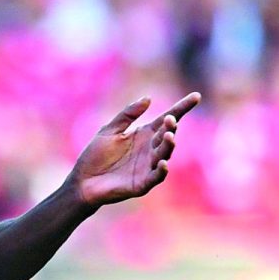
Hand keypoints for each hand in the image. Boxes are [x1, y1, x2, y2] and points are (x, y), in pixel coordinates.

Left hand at [71, 92, 201, 207]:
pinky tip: (163, 163)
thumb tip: (148, 98)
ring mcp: (148, 167)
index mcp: (144, 135)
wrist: (82, 181)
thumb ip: (127, 115)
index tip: (196, 96)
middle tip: (171, 120)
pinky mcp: (142, 184)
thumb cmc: (95, 156)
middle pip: (166, 136)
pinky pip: (155, 177)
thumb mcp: (109, 131)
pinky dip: (161, 171)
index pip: (166, 120)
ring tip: (169, 136)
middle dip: (171, 128)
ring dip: (168, 146)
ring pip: (164, 155)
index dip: (181, 108)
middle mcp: (150, 150)